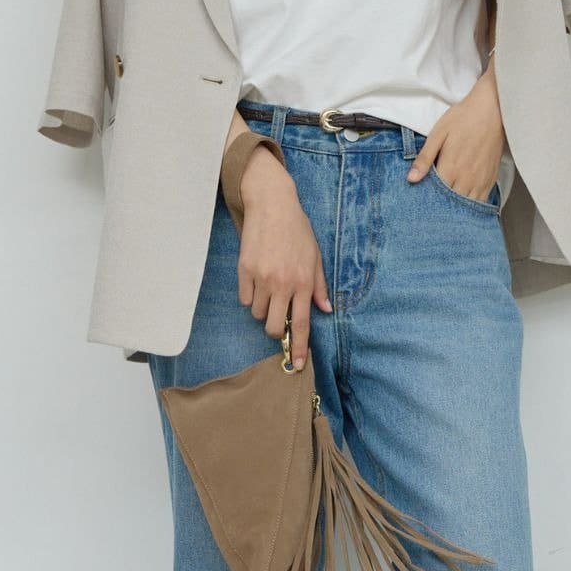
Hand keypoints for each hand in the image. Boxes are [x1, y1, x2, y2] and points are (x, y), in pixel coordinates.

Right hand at [237, 149, 331, 369]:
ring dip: (264, 309)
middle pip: (275, 328)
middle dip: (277, 331)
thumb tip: (325, 310)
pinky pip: (245, 299)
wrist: (272, 205)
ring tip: (269, 288)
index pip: (303, 324)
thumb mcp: (316, 257)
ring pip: (259, 314)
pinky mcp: (245, 271)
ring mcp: (262, 278)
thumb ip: (320, 286)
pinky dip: (251, 296)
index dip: (300, 348)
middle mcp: (283, 284)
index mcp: (304, 282)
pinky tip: (257, 278)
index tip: (298, 365)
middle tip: (279, 319)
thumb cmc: (297, 230)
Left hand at [405, 68, 504, 200]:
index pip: (436, 195)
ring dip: (457, 208)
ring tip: (448, 207)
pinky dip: (472, 204)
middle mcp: (467, 178)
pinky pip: (482, 200)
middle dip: (441, 206)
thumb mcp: (438, 134)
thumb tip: (411, 179)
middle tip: (432, 206)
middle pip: (452, 203)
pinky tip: (464, 202)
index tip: (421, 200)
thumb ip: (425, 158)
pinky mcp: (492, 178)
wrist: (493, 109)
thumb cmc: (463, 118)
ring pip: (467, 205)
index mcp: (451, 167)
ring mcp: (481, 180)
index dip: (427, 199)